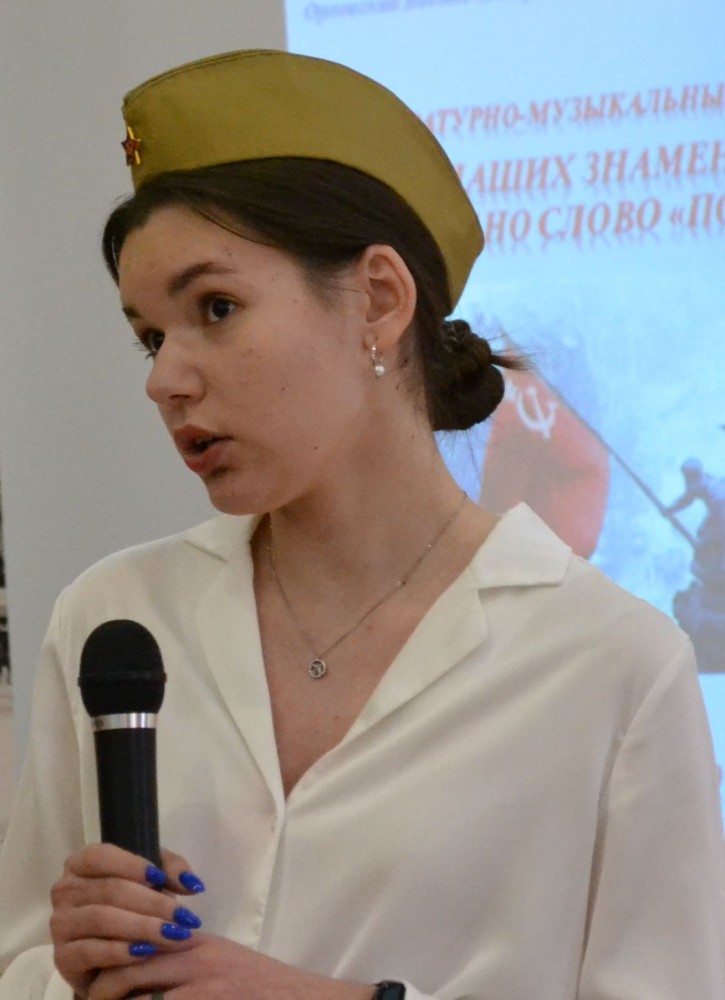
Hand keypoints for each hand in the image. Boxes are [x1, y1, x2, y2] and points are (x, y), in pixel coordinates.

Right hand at [50, 843, 204, 997]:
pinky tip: (147, 952)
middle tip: (184, 917)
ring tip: (174, 935)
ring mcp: (60, 924)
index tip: (161, 878)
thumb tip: (192, 883)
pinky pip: (91, 951)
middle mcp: (65, 890)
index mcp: (81, 864)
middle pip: (109, 890)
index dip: (132, 865)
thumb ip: (171, 871)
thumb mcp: (153, 879)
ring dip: (143, 927)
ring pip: (102, 919)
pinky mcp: (62, 957)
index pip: (101, 856)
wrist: (111, 956)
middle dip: (152, 903)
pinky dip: (121, 951)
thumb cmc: (131, 906)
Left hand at [87, 935, 374, 999]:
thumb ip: (181, 959)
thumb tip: (137, 967)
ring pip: (134, 993)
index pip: (134, 940)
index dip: (105, 961)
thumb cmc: (256, 986)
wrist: (298, 997)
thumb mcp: (217, 960)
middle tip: (89, 999)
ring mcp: (199, 985)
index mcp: (191, 941)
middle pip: (125, 967)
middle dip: (99, 992)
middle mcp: (192, 956)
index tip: (90, 980)